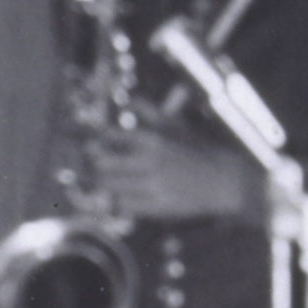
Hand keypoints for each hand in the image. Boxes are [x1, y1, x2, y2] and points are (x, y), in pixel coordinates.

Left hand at [80, 117, 254, 221]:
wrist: (223, 181)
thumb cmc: (198, 150)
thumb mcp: (175, 126)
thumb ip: (150, 112)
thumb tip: (131, 100)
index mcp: (151, 140)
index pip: (108, 136)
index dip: (92, 138)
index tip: (85, 140)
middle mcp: (148, 163)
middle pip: (102, 164)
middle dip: (93, 163)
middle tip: (91, 163)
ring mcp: (151, 187)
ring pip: (109, 186)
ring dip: (103, 183)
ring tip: (104, 180)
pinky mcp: (156, 208)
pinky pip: (123, 206)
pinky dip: (116, 202)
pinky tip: (119, 197)